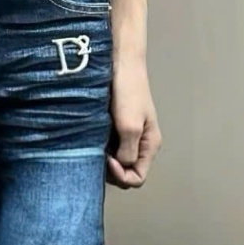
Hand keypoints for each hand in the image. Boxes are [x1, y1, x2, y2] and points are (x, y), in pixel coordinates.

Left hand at [106, 60, 161, 189]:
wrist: (121, 65)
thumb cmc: (129, 93)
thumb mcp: (130, 126)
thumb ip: (128, 152)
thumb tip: (121, 166)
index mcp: (149, 146)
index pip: (137, 178)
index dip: (122, 176)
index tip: (110, 160)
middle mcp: (140, 146)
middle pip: (126, 174)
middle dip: (112, 171)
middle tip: (100, 154)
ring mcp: (128, 139)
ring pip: (117, 163)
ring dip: (105, 161)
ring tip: (95, 147)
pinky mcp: (117, 131)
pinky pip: (110, 150)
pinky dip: (101, 151)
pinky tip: (93, 141)